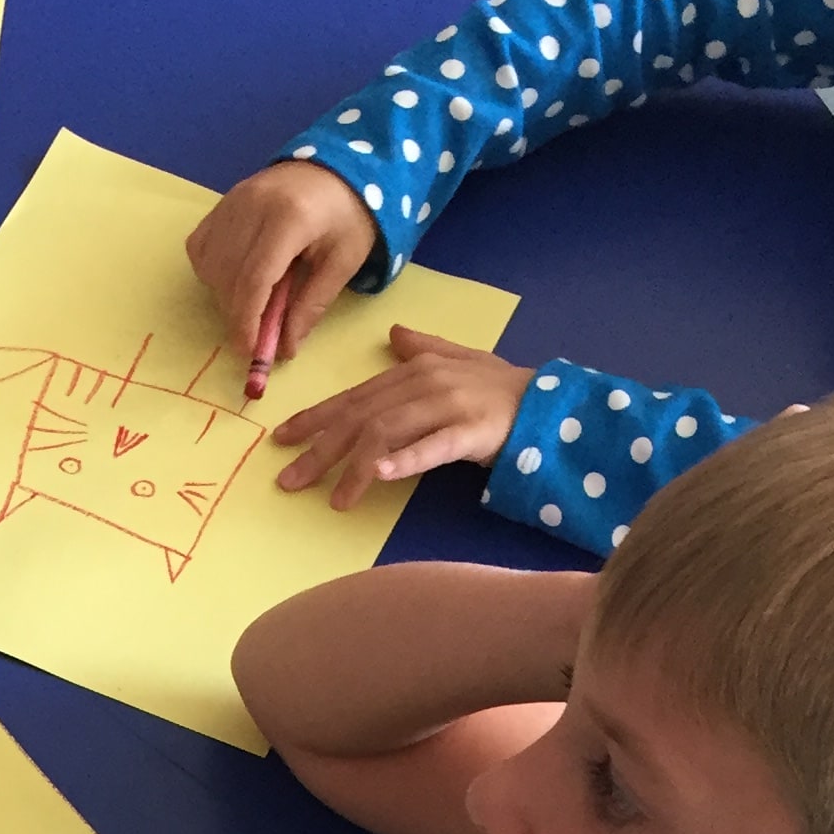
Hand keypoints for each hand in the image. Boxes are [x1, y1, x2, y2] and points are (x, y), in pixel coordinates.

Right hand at [185, 158, 377, 363]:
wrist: (338, 168)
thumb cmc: (346, 216)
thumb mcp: (342, 262)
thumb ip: (312, 305)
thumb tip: (285, 348)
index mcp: (289, 218)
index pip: (255, 280)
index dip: (248, 321)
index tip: (250, 351)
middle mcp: (252, 205)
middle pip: (229, 278)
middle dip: (239, 316)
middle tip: (258, 335)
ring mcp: (232, 201)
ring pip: (211, 267)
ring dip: (227, 296)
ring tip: (256, 298)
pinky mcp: (221, 203)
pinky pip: (201, 249)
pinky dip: (213, 272)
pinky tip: (237, 275)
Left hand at [273, 327, 535, 510]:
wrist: (551, 402)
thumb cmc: (502, 388)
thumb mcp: (461, 361)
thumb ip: (424, 349)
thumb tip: (394, 334)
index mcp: (415, 369)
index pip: (355, 397)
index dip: (316, 418)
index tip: (282, 439)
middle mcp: (425, 383)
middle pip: (361, 417)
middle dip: (320, 449)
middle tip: (289, 480)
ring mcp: (448, 405)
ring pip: (387, 434)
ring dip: (354, 467)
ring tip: (333, 499)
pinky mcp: (471, 431)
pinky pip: (430, 448)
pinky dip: (402, 461)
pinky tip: (377, 476)